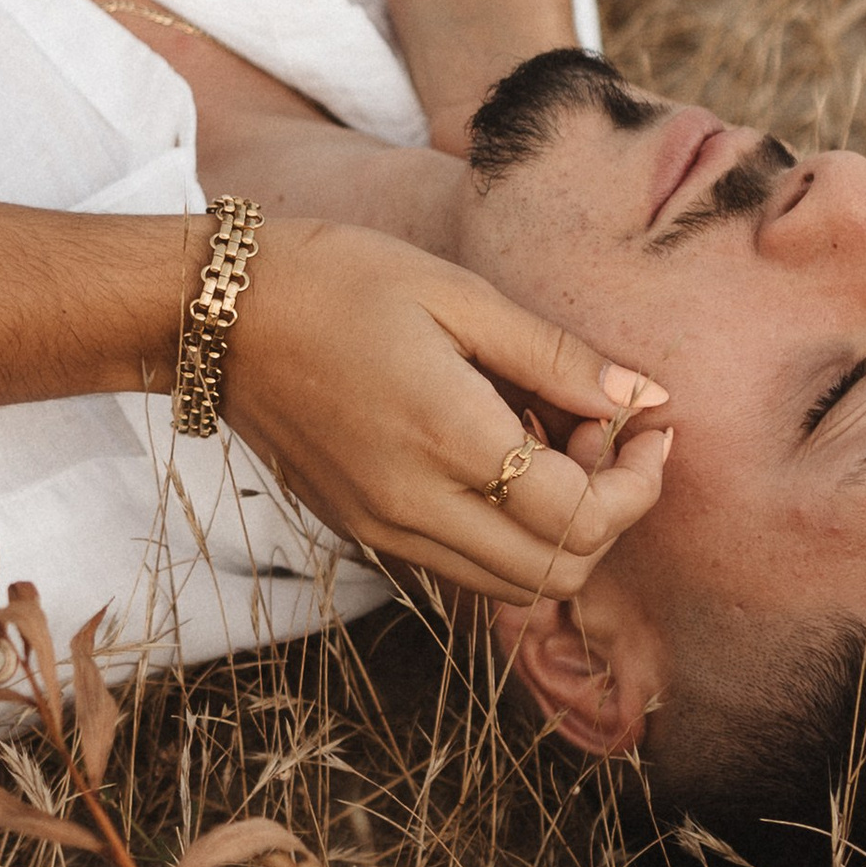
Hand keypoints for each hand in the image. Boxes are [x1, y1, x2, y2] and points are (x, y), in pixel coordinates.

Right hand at [223, 215, 670, 606]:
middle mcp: (413, 506)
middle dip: (607, 513)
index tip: (645, 424)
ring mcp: (384, 530)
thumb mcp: (457, 294)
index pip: (580, 516)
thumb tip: (645, 396)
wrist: (219, 315)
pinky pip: (463, 568)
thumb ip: (556, 356)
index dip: (637, 481)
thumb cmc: (336, 280)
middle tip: (597, 432)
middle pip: (558, 572)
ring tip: (548, 445)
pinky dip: (504, 534)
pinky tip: (496, 458)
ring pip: (513, 586)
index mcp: (445, 437)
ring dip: (557, 532)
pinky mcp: (364, 534)